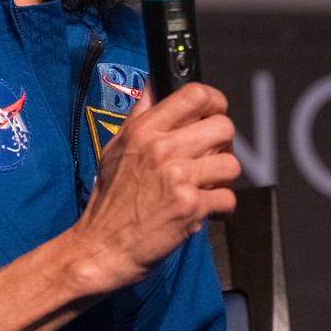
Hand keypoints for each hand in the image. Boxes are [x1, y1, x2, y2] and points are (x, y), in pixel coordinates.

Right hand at [67, 82, 240, 292]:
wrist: (101, 248)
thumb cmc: (109, 200)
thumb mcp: (115, 147)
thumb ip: (139, 114)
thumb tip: (154, 83)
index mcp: (144, 130)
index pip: (195, 95)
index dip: (214, 101)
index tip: (215, 112)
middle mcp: (161, 149)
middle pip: (223, 127)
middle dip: (222, 145)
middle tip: (209, 158)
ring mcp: (177, 178)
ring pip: (230, 164)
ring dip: (221, 180)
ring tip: (203, 188)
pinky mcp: (190, 207)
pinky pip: (227, 199)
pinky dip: (220, 208)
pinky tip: (202, 210)